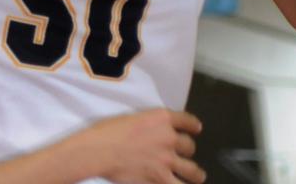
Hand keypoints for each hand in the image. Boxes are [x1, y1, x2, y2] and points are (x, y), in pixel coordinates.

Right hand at [81, 109, 205, 183]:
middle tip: (185, 154)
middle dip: (188, 150)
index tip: (196, 128)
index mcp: (162, 119)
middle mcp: (169, 138)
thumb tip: (155, 133)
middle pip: (190, 146)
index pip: (187, 121)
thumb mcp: (132, 117)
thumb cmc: (108, 132)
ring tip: (197, 176)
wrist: (99, 150)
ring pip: (192, 170)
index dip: (193, 126)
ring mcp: (167, 161)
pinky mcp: (160, 180)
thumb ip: (150, 124)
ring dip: (196, 173)